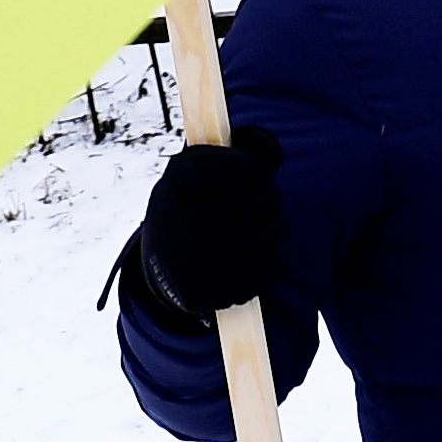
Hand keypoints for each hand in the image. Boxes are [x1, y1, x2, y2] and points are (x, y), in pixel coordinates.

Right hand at [133, 137, 284, 323]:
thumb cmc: (200, 203)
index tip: (261, 173)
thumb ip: (249, 146)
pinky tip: (265, 258)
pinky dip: (276, 264)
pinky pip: (268, 273)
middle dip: (272, 200)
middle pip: (258, 203)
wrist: (165, 267)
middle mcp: (174, 220)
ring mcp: (186, 261)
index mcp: (175, 180)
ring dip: (276, 231)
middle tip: (268, 203)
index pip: (234, 166)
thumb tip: (270, 154)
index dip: (257, 167)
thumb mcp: (211, 166)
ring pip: (266, 238)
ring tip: (267, 229)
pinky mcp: (202, 295)